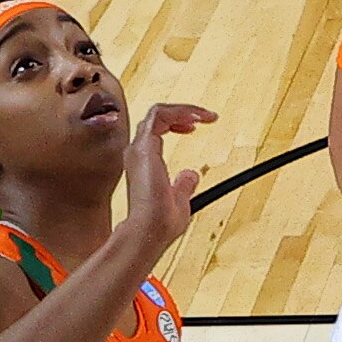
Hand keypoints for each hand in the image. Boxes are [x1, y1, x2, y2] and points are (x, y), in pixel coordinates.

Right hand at [119, 98, 211, 259]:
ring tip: (203, 115)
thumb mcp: (180, 201)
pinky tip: (195, 118)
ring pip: (158, 113)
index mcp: (143, 164)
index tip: (195, 127)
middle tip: (204, 117)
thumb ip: (183, 185)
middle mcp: (138, 153)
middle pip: (157, 119)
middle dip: (182, 113)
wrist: (149, 231)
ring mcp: (139, 149)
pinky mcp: (145, 146)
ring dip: (182, 109)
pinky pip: (159, 114)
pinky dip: (178, 111)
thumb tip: (190, 175)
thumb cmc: (160, 224)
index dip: (176, 124)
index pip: (156, 132)